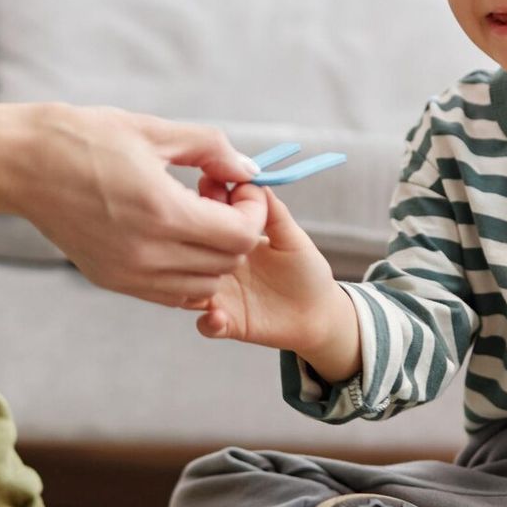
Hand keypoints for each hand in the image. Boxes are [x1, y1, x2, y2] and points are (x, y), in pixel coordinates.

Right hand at [0, 104, 266, 307]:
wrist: (21, 163)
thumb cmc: (83, 138)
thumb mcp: (154, 132)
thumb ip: (211, 150)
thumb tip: (248, 169)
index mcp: (162, 212)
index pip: (239, 236)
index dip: (252, 211)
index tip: (239, 186)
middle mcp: (146, 253)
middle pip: (226, 263)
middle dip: (235, 230)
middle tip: (216, 195)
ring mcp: (127, 273)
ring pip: (202, 285)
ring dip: (212, 255)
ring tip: (194, 216)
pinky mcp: (111, 280)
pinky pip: (169, 293)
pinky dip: (185, 272)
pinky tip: (173, 235)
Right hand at [192, 184, 347, 355]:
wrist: (318, 313)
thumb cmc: (306, 271)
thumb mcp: (292, 237)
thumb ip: (273, 212)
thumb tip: (255, 182)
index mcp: (233, 241)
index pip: (208, 219)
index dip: (206, 205)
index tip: (208, 189)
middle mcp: (221, 267)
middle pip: (191, 252)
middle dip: (191, 241)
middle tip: (203, 235)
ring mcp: (221, 295)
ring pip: (188, 289)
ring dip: (190, 284)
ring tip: (206, 280)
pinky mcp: (228, 323)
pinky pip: (206, 325)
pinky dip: (208, 322)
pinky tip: (218, 316)